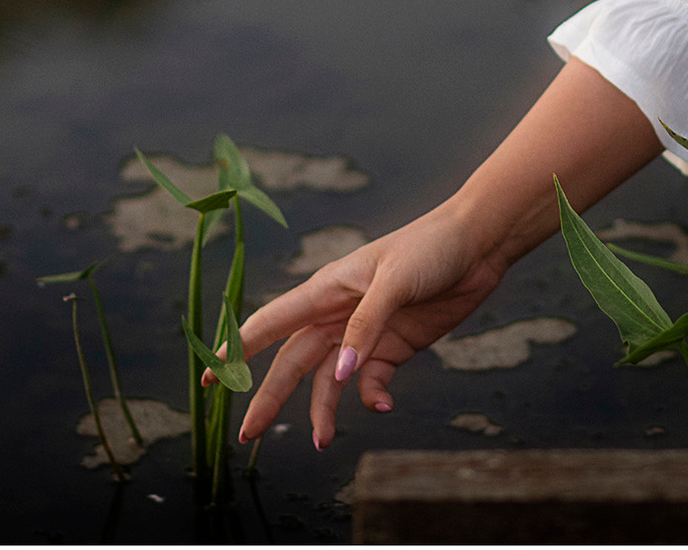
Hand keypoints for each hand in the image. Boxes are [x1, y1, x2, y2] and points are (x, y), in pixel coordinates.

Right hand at [230, 206, 505, 450]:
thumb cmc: (429, 248)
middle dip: (269, 396)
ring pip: (329, 380)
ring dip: (322, 410)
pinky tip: (383, 406)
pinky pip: (372, 380)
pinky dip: (372, 396)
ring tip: (322, 442)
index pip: (271, 322)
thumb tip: (339, 376)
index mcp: (326, 290)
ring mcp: (364, 333)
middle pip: (293, 362)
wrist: (476, 245)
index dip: (239, 348)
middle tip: (248, 433)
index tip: (211, 374)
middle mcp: (337, 314)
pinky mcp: (393, 347)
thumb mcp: (394, 282)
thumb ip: (365, 328)